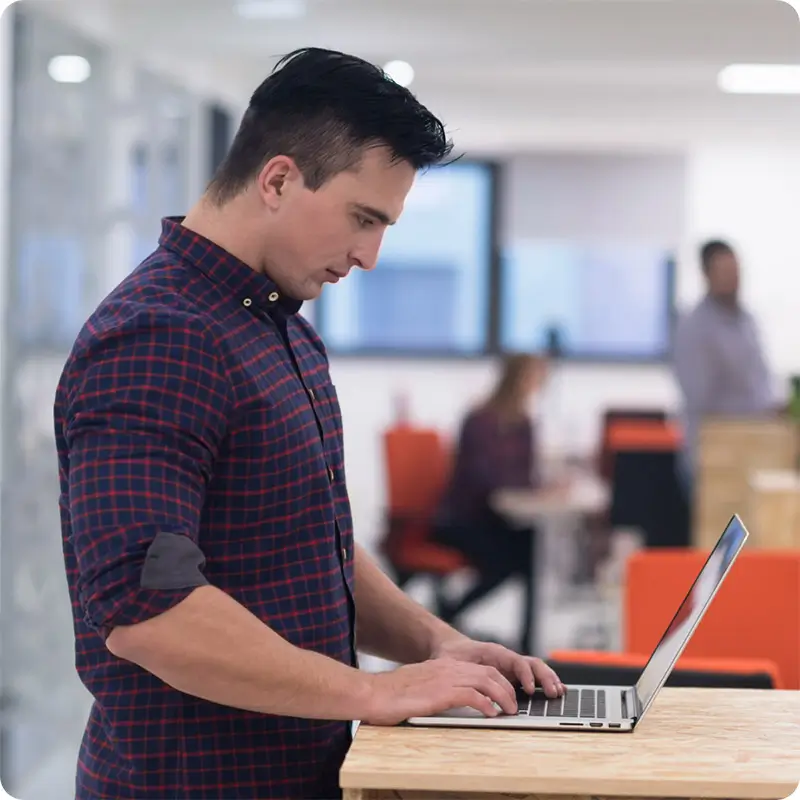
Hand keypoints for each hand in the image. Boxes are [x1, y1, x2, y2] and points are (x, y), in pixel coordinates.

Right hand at [361, 658, 518, 725]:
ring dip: (502, 696)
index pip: (479, 668)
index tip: (505, 694)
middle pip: (488, 672)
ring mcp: (445, 679)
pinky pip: (472, 696)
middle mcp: (447, 669)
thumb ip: (433, 688)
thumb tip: (441, 699)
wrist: (373, 692)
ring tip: (510, 710)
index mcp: (442, 666)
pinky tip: (491, 714)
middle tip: (513, 704)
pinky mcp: (441, 692)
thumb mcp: (417, 686)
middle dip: (506, 687)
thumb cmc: (390, 694)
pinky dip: (486, 704)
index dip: (497, 680)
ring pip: (486, 681)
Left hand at [430, 637, 565, 699]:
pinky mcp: (512, 675)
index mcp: (495, 653)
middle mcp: (506, 659)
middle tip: (553, 693)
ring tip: (559, 693)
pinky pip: (532, 677)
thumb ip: (460, 673)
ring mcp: (511, 667)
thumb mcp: (452, 663)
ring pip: (535, 670)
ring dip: (548, 680)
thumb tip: (468, 688)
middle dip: (544, 678)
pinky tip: (555, 692)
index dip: (525, 675)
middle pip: (532, 664)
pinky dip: (544, 683)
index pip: (516, 662)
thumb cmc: (451, 655)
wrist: (451, 649)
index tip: (529, 689)